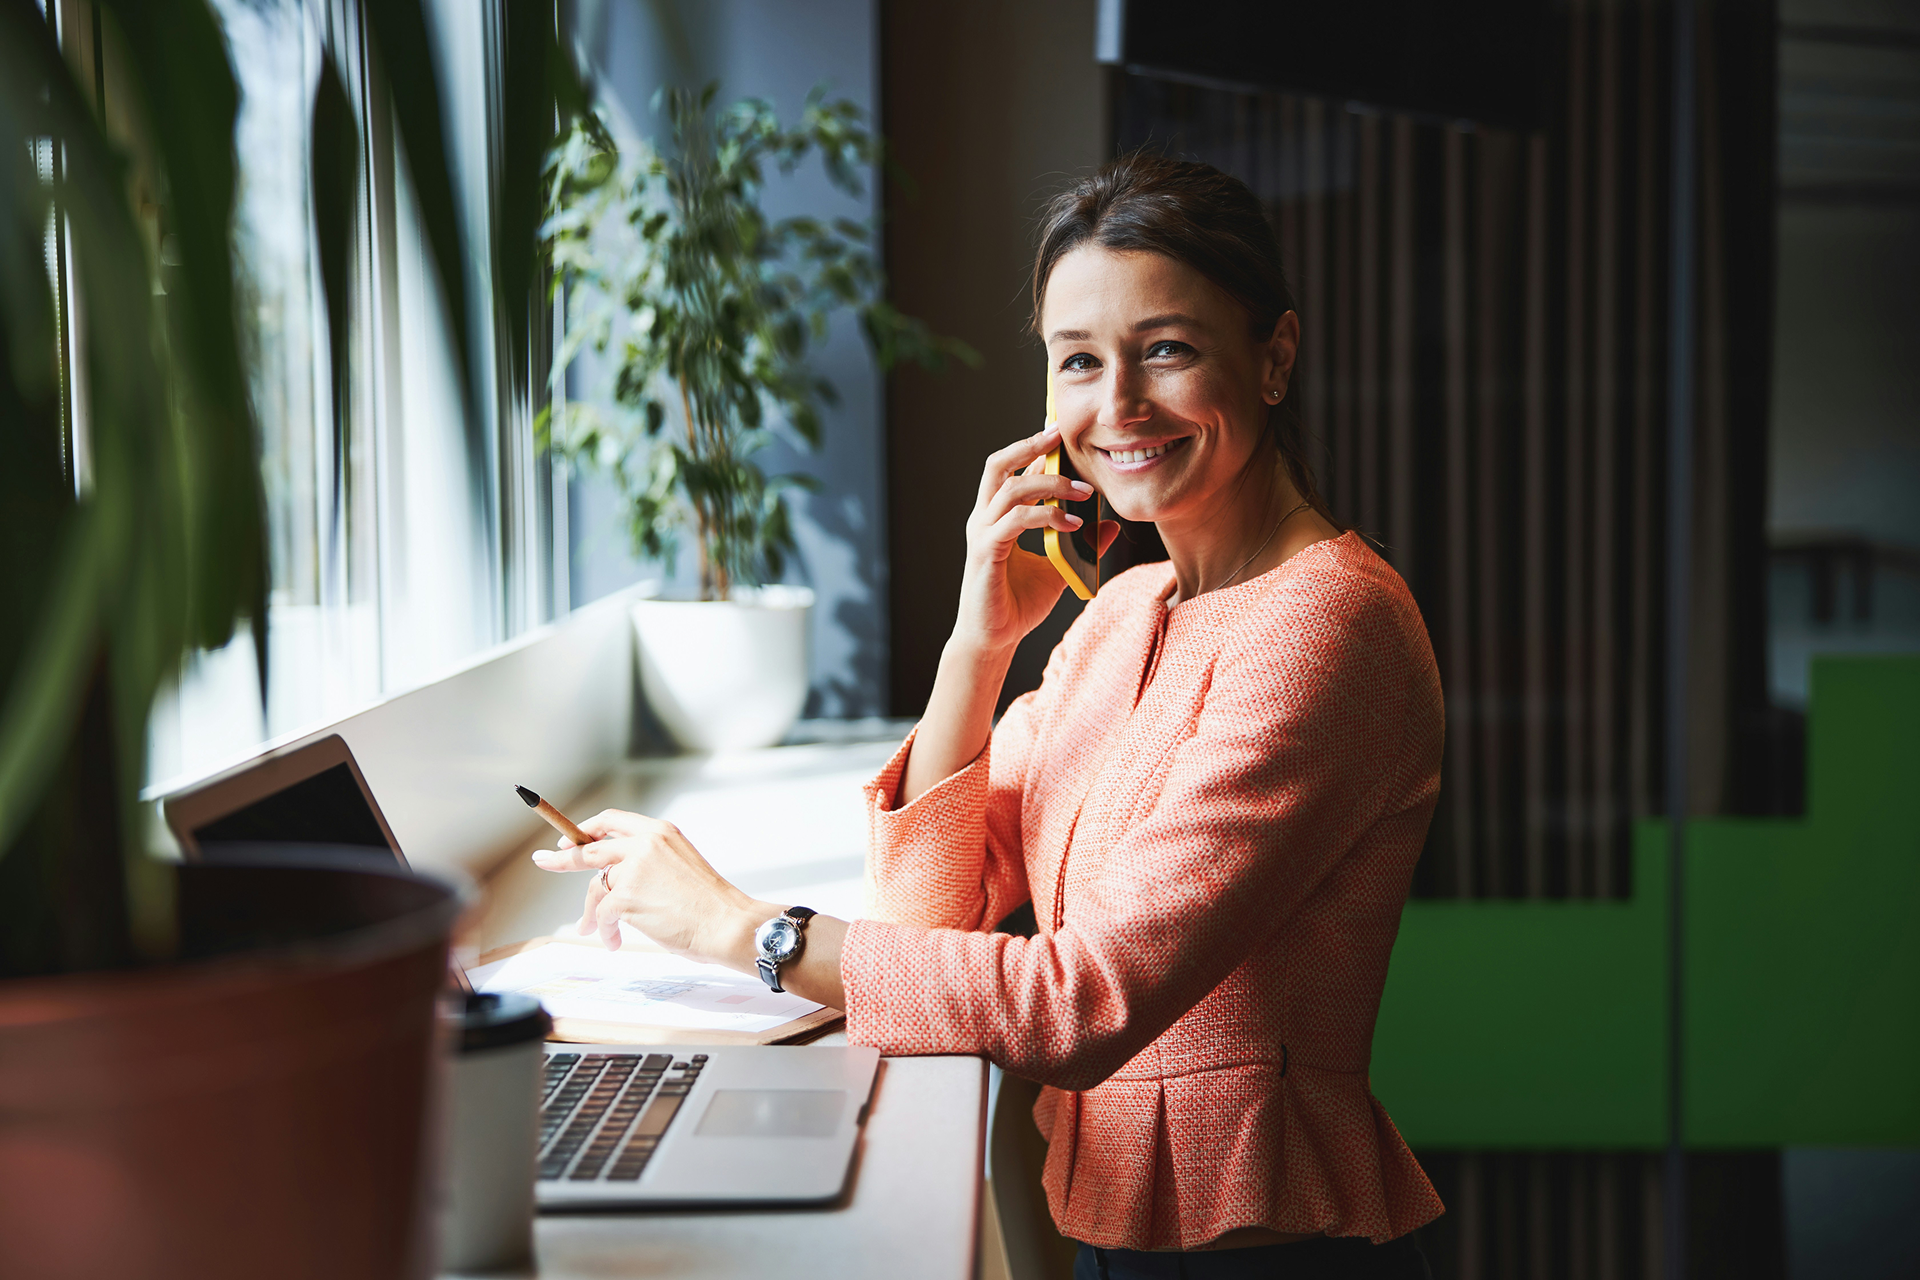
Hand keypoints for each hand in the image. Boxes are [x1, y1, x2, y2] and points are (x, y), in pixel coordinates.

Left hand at [531, 808, 768, 968]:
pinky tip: (614, 941)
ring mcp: (634, 868)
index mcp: (661, 832)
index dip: (588, 828)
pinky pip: (603, 913)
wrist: (726, 923)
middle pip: (589, 847)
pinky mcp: (627, 895)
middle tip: (545, 860)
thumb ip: (648, 864)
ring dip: (592, 912)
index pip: (613, 820)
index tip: (571, 838)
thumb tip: (612, 881)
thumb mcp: (678, 867)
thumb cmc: (708, 904)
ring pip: (596, 887)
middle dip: (562, 857)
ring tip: (595, 930)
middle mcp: (645, 843)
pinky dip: (606, 930)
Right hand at [953, 423, 1120, 655]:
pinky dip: (1047, 516)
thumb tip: (1111, 524)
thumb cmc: (1018, 604)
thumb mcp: (1060, 567)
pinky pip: (1016, 520)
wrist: (994, 640)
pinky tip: (1072, 523)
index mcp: (995, 517)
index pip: (1013, 471)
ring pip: (1011, 488)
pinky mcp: (986, 552)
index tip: (1062, 434)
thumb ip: (1082, 544)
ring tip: (1084, 492)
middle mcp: (984, 519)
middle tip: (1060, 434)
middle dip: (1030, 445)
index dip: (1036, 451)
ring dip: (1051, 484)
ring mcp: (981, 533)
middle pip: (998, 464)